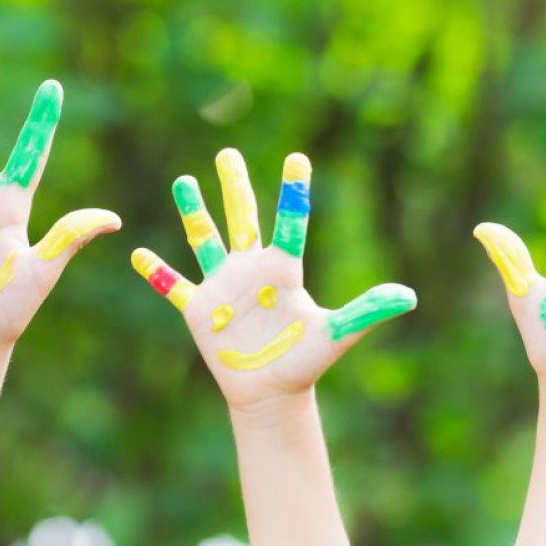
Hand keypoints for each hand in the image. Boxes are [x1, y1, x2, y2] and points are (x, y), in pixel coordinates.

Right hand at [131, 148, 416, 410]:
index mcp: (285, 269)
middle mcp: (253, 270)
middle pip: (242, 218)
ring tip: (183, 181)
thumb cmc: (306, 362)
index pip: (290, 221)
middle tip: (226, 153)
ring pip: (205, 240)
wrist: (273, 392)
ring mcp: (223, 287)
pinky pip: (174, 286)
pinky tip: (137, 253)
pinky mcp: (199, 311)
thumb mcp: (337, 334)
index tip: (297, 157)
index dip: (294, 191)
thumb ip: (367, 311)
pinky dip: (156, 273)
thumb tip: (409, 297)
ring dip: (194, 213)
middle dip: (234, 186)